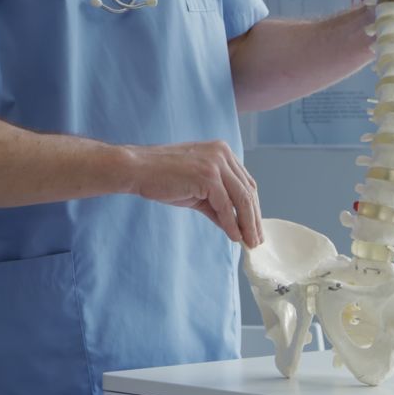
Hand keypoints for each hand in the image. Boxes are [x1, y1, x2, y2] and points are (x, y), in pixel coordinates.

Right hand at [128, 140, 262, 248]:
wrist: (137, 169)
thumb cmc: (161, 177)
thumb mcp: (195, 189)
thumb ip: (215, 203)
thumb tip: (232, 225)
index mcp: (222, 151)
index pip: (246, 183)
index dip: (252, 207)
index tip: (254, 227)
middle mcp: (223, 153)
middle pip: (248, 191)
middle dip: (254, 218)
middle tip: (256, 240)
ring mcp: (216, 163)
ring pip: (242, 199)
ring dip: (247, 224)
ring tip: (249, 242)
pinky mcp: (208, 176)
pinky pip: (226, 205)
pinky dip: (231, 224)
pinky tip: (234, 237)